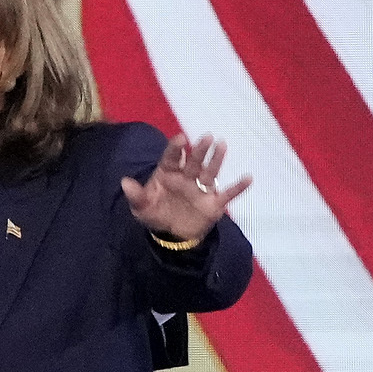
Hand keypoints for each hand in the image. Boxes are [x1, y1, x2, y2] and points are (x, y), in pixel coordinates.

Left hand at [121, 131, 250, 242]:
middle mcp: (187, 177)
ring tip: (222, 145)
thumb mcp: (142, 207)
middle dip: (200, 150)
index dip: (176, 149)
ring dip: (216, 160)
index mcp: (168, 173)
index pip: (172, 158)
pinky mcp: (214, 202)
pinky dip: (238, 187)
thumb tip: (124, 182)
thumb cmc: (157, 214)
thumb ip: (136, 195)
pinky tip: (248, 178)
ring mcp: (201, 188)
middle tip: (206, 137)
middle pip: (194, 161)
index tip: (181, 139)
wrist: (173, 234)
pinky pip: (228, 194)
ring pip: (210, 172)